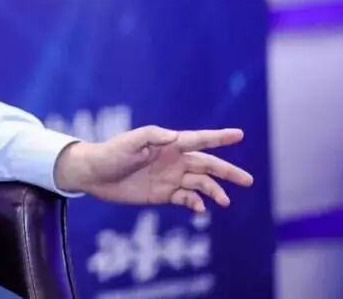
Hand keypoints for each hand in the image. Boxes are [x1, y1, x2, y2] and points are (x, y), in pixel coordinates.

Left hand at [52, 126, 253, 211]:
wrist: (94, 174)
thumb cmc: (110, 153)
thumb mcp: (129, 141)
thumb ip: (152, 136)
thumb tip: (175, 136)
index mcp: (168, 144)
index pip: (199, 140)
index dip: (219, 137)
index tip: (239, 134)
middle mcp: (174, 160)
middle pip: (208, 165)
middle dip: (228, 172)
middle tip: (248, 180)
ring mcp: (170, 178)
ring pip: (201, 184)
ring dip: (214, 191)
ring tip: (224, 201)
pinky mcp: (163, 194)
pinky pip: (186, 199)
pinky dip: (196, 204)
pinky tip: (200, 209)